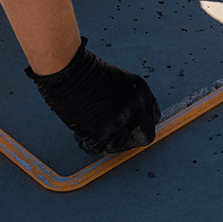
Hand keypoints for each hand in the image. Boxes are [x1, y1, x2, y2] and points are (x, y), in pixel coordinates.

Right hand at [26, 38, 160, 154]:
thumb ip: (130, 101)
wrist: (70, 73)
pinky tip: (81, 126)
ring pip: (118, 145)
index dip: (140, 128)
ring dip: (105, 140)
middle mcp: (137, 108)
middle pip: (143, 138)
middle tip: (112, 135)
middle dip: (128, 140)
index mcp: (143, 92)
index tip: (130, 129)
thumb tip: (132, 121)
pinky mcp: (102, 133)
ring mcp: (121, 121)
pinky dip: (87, 141)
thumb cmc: (89, 75)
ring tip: (91, 124)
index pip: (152, 120)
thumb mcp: (120, 82)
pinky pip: (97, 148)